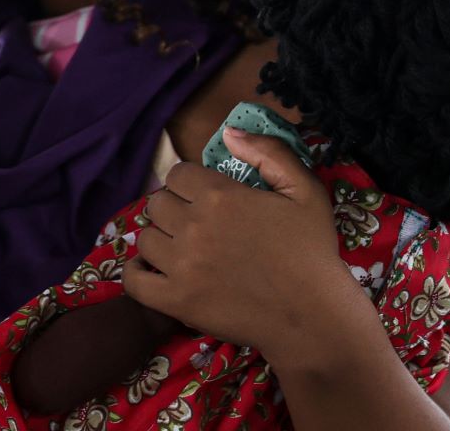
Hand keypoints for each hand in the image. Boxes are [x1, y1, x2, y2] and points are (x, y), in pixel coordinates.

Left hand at [123, 128, 361, 367]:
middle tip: (196, 225)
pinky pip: (134, 279)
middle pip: (157, 203)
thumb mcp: (306, 191)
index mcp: (220, 195)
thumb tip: (229, 132)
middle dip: (174, 208)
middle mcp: (193, 225)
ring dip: (161, 239)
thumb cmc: (313, 253)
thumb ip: (270, 153)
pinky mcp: (176, 300)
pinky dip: (138, 273)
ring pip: (145, 237)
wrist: (316, 317)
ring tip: (183, 249)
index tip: (205, 198)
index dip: (190, 183)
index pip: (177, 174)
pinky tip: (155, 270)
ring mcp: (181, 264)